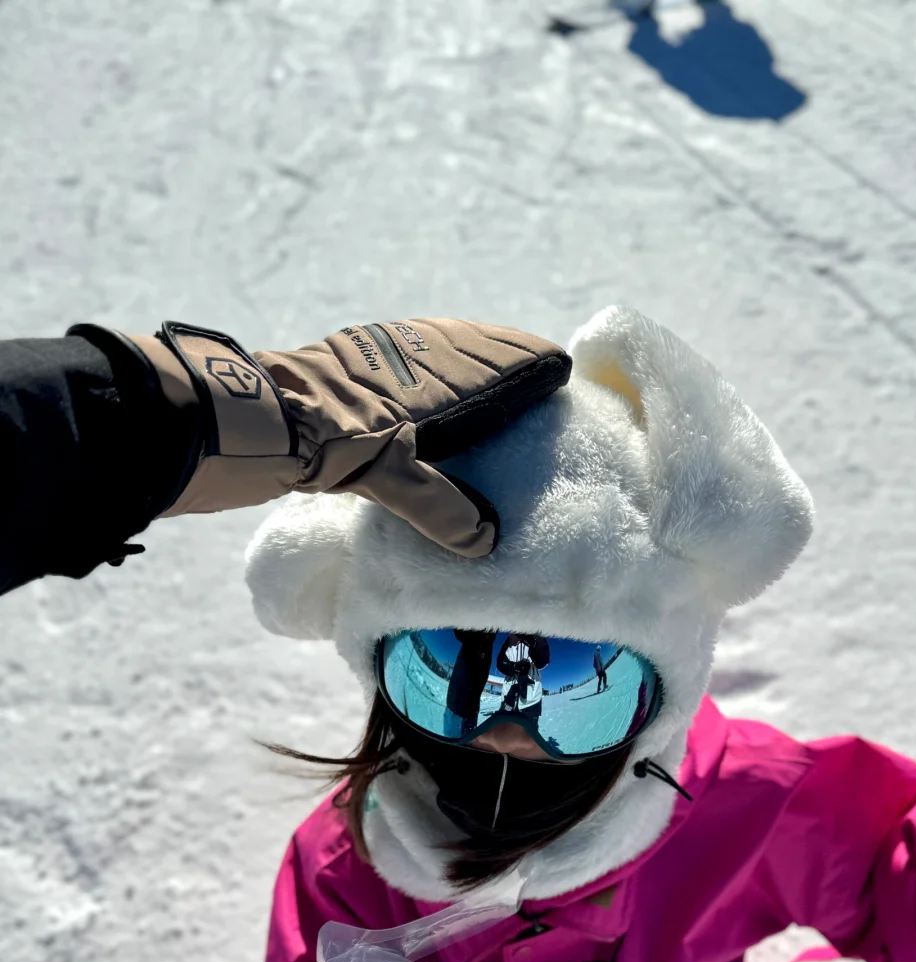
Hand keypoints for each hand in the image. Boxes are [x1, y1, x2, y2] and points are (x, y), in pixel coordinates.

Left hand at [72, 317, 570, 556]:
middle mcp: (405, 357)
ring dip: (463, 367)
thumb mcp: (386, 474)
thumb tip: (484, 539)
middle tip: (536, 374)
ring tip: (490, 389)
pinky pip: (400, 375)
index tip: (558, 369)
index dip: (527, 362)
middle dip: (502, 359)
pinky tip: (421, 408)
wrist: (236, 419)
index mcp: (428, 370)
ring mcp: (370, 364)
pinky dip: (425, 386)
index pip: (495, 357)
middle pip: (467, 348)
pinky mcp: (339, 381)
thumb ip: (437, 502)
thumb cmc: (316, 436)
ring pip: (432, 358)